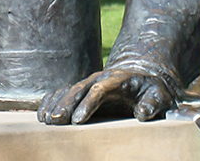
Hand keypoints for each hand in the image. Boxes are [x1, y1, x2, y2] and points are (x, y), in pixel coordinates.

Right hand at [37, 66, 179, 124]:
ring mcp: (88, 84)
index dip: (89, 103)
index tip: (78, 120)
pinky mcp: (81, 92)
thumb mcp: (159, 96)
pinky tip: (41, 115)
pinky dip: (50, 102)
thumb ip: (153, 103)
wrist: (143, 80)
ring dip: (55, 104)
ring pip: (68, 91)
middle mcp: (100, 79)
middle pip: (80, 89)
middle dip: (67, 103)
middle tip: (55, 120)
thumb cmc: (151, 92)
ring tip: (45, 120)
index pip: (101, 89)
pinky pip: (61, 93)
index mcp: (119, 80)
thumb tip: (143, 112)